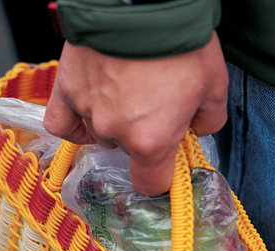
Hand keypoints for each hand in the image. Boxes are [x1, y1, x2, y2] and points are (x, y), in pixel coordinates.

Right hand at [44, 32, 228, 195]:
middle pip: (127, 152)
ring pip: (100, 134)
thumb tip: (195, 130)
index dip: (160, 175)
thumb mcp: (214, 87)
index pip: (150, 183)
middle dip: (141, 135)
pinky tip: (85, 118)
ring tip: (127, 93)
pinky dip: (73, 124)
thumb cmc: (182, 42)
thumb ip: (208, 121)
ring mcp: (88, 110)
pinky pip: (61, 122)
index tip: (166, 160)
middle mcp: (116, 132)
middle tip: (154, 104)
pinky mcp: (67, 87)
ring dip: (113, 122)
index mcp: (151, 142)